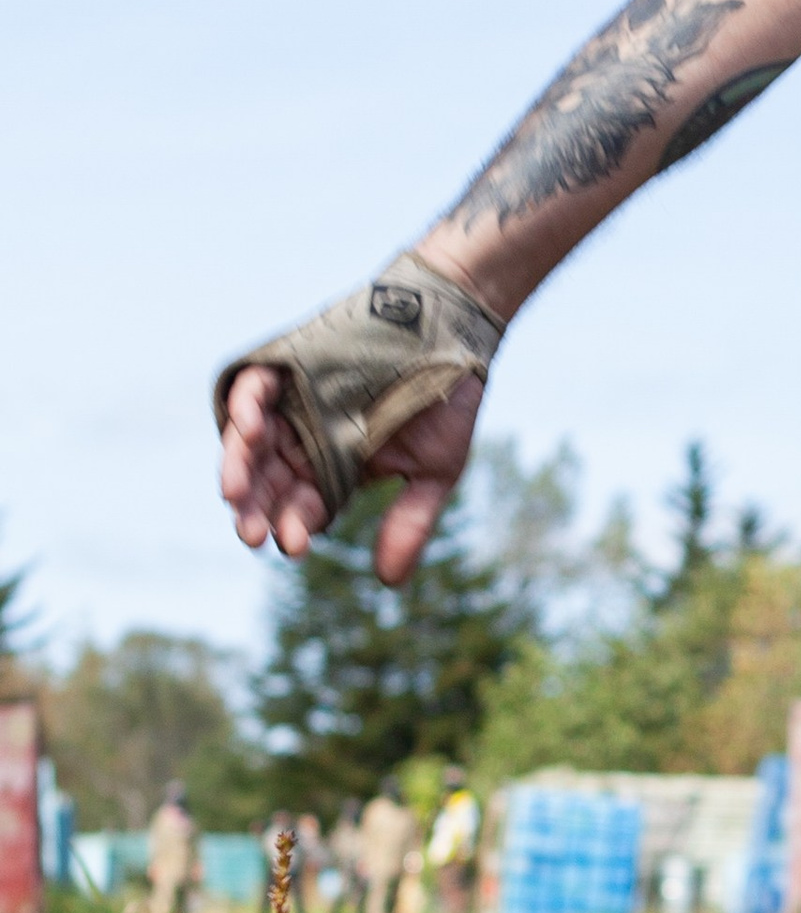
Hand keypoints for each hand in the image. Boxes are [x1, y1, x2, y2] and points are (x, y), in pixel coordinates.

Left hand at [219, 365, 485, 584]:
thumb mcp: (434, 472)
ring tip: (234, 493)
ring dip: (239, 466)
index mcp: (337, 467)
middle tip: (250, 533)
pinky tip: (249, 431)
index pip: (302, 505)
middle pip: (268, 479)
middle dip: (256, 507)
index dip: (294, 525)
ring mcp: (296, 402)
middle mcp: (308, 437)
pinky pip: (254, 388)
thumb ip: (409, 523)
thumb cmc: (448, 401)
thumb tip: (388, 583)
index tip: (294, 545)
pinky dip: (245, 408)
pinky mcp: (291, 365)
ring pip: (252, 441)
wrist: (455, 329)